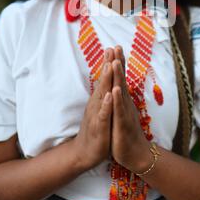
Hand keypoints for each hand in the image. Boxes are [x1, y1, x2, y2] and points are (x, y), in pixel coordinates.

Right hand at [74, 48, 113, 170]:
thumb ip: (104, 94)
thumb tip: (107, 80)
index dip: (110, 63)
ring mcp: (97, 114)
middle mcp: (97, 103)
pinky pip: (103, 114)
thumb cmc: (97, 129)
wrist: (85, 152)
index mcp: (100, 99)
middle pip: (104, 81)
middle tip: (111, 48)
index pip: (106, 78)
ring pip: (102, 94)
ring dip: (106, 80)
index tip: (114, 47)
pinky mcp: (99, 127)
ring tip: (109, 65)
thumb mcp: (102, 109)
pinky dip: (106, 105)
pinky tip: (110, 96)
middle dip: (108, 65)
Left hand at [110, 46, 150, 171]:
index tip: (114, 47)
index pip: (119, 78)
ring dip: (119, 76)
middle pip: (121, 79)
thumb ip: (120, 99)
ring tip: (115, 62)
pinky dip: (117, 100)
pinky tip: (115, 90)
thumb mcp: (121, 113)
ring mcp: (125, 112)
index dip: (117, 63)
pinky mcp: (123, 124)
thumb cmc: (127, 133)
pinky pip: (120, 110)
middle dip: (119, 62)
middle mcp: (125, 103)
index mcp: (122, 100)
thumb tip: (119, 85)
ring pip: (121, 91)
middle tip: (117, 46)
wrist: (136, 155)